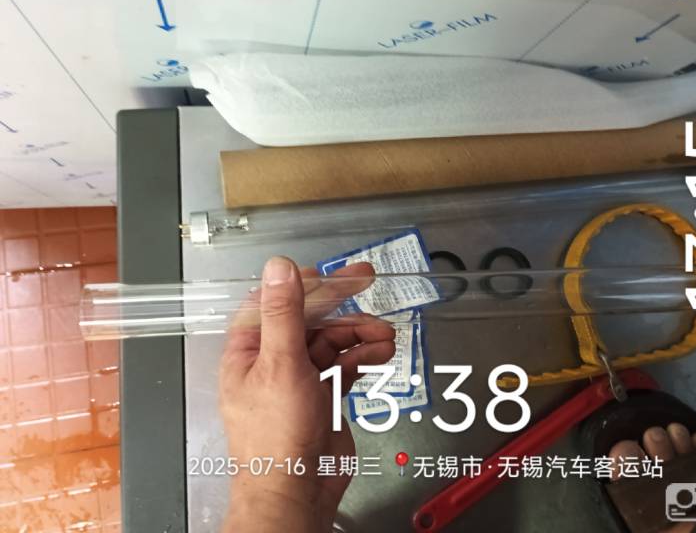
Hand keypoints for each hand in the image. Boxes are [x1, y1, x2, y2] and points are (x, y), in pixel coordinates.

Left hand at [220, 256, 395, 531]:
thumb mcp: (280, 364)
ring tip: (384, 333)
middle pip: (309, 319)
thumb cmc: (274, 438)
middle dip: (340, 303)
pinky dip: (364, 355)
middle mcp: (273, 362)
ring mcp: (300, 379)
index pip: (274, 303)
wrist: (297, 490)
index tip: (328, 270)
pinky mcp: (323, 396)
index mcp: (249, 351)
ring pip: (332, 341)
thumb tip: (279, 268)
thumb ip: (283, 313)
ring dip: (359, 332)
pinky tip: (382, 350)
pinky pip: (345, 365)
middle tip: (366, 280)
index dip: (301, 284)